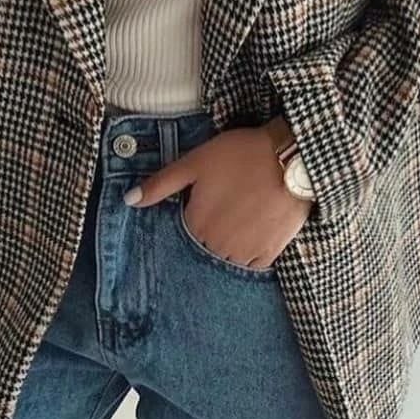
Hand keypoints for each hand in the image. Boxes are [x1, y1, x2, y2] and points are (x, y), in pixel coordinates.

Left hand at [125, 126, 312, 269]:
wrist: (290, 158)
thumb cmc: (241, 155)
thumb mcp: (195, 162)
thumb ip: (160, 184)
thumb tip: (129, 201)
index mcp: (196, 224)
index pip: (186, 229)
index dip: (197, 209)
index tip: (211, 194)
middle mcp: (217, 246)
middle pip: (206, 244)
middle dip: (213, 225)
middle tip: (231, 198)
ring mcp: (245, 253)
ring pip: (228, 255)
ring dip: (232, 238)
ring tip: (245, 209)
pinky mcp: (271, 254)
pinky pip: (253, 263)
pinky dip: (252, 248)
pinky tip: (258, 224)